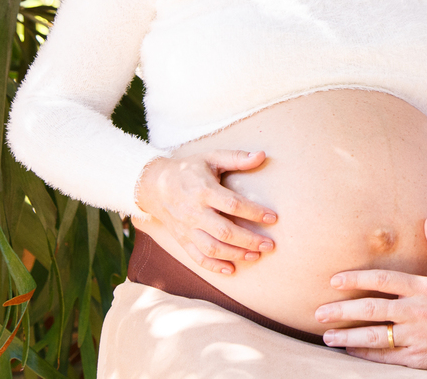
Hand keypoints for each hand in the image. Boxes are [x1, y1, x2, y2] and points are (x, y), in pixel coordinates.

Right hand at [135, 151, 277, 274]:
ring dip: (235, 254)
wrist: (153, 185)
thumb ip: (237, 158)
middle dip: (249, 240)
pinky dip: (213, 267)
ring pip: (212, 248)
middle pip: (224, 231)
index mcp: (203, 191)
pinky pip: (197, 257)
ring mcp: (187, 229)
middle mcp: (194, 212)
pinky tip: (231, 269)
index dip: (254, 212)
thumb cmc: (188, 170)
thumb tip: (262, 155)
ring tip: (256, 256)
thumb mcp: (211, 157)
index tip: (273, 218)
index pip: (232, 205)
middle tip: (269, 245)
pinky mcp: (182, 239)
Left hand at [316, 217, 426, 373]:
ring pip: (373, 336)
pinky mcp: (419, 358)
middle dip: (341, 310)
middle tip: (318, 312)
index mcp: (424, 288)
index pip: (382, 280)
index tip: (334, 280)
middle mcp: (416, 311)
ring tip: (327, 336)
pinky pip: (386, 358)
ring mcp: (416, 336)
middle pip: (371, 309)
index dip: (355, 279)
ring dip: (347, 336)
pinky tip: (350, 352)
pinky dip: (365, 355)